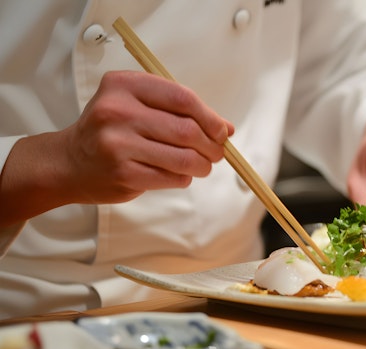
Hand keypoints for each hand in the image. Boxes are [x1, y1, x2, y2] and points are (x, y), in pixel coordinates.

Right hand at [63, 71, 233, 202]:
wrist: (70, 163)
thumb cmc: (112, 131)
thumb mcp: (137, 105)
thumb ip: (179, 111)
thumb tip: (225, 128)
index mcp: (124, 85)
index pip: (182, 98)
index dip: (210, 117)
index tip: (221, 131)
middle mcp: (118, 111)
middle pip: (186, 130)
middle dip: (211, 145)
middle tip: (217, 152)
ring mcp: (118, 144)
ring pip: (183, 158)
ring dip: (203, 165)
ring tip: (203, 165)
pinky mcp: (124, 173)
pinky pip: (172, 177)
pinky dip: (185, 177)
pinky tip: (180, 174)